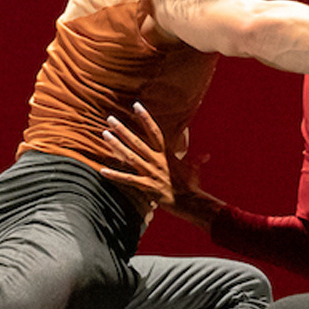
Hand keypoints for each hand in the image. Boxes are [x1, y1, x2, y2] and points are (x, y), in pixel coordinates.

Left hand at [99, 103, 219, 225]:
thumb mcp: (193, 169)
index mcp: (166, 154)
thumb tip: (206, 156)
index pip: (155, 131)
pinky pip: (128, 179)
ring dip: (116, 146)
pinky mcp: (146, 186)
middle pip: (137, 141)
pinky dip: (115, 175)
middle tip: (109, 119)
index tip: (136, 105)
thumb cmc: (191, 186)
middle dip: (123, 129)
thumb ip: (196, 160)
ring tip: (104, 135)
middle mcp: (157, 161)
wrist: (190, 203)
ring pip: (130, 157)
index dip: (145, 118)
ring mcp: (151, 173)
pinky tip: (102, 171)